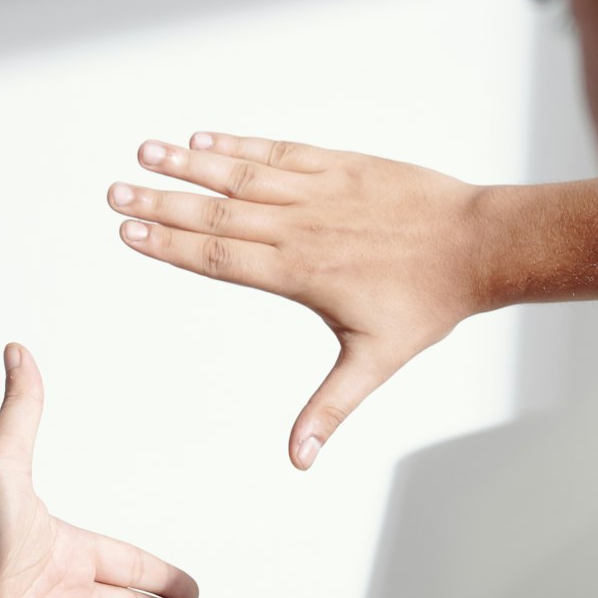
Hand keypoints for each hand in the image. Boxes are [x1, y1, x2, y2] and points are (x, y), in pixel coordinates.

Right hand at [110, 134, 489, 470]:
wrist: (482, 246)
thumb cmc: (428, 305)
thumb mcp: (375, 364)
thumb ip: (329, 408)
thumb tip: (299, 459)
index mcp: (299, 273)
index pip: (219, 257)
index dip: (170, 245)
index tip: (129, 233)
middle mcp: (300, 228)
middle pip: (217, 214)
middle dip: (161, 204)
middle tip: (115, 193)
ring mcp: (318, 192)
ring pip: (241, 175)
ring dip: (189, 164)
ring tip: (146, 152)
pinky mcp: (340, 166)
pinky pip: (279, 151)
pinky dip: (240, 144)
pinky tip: (204, 138)